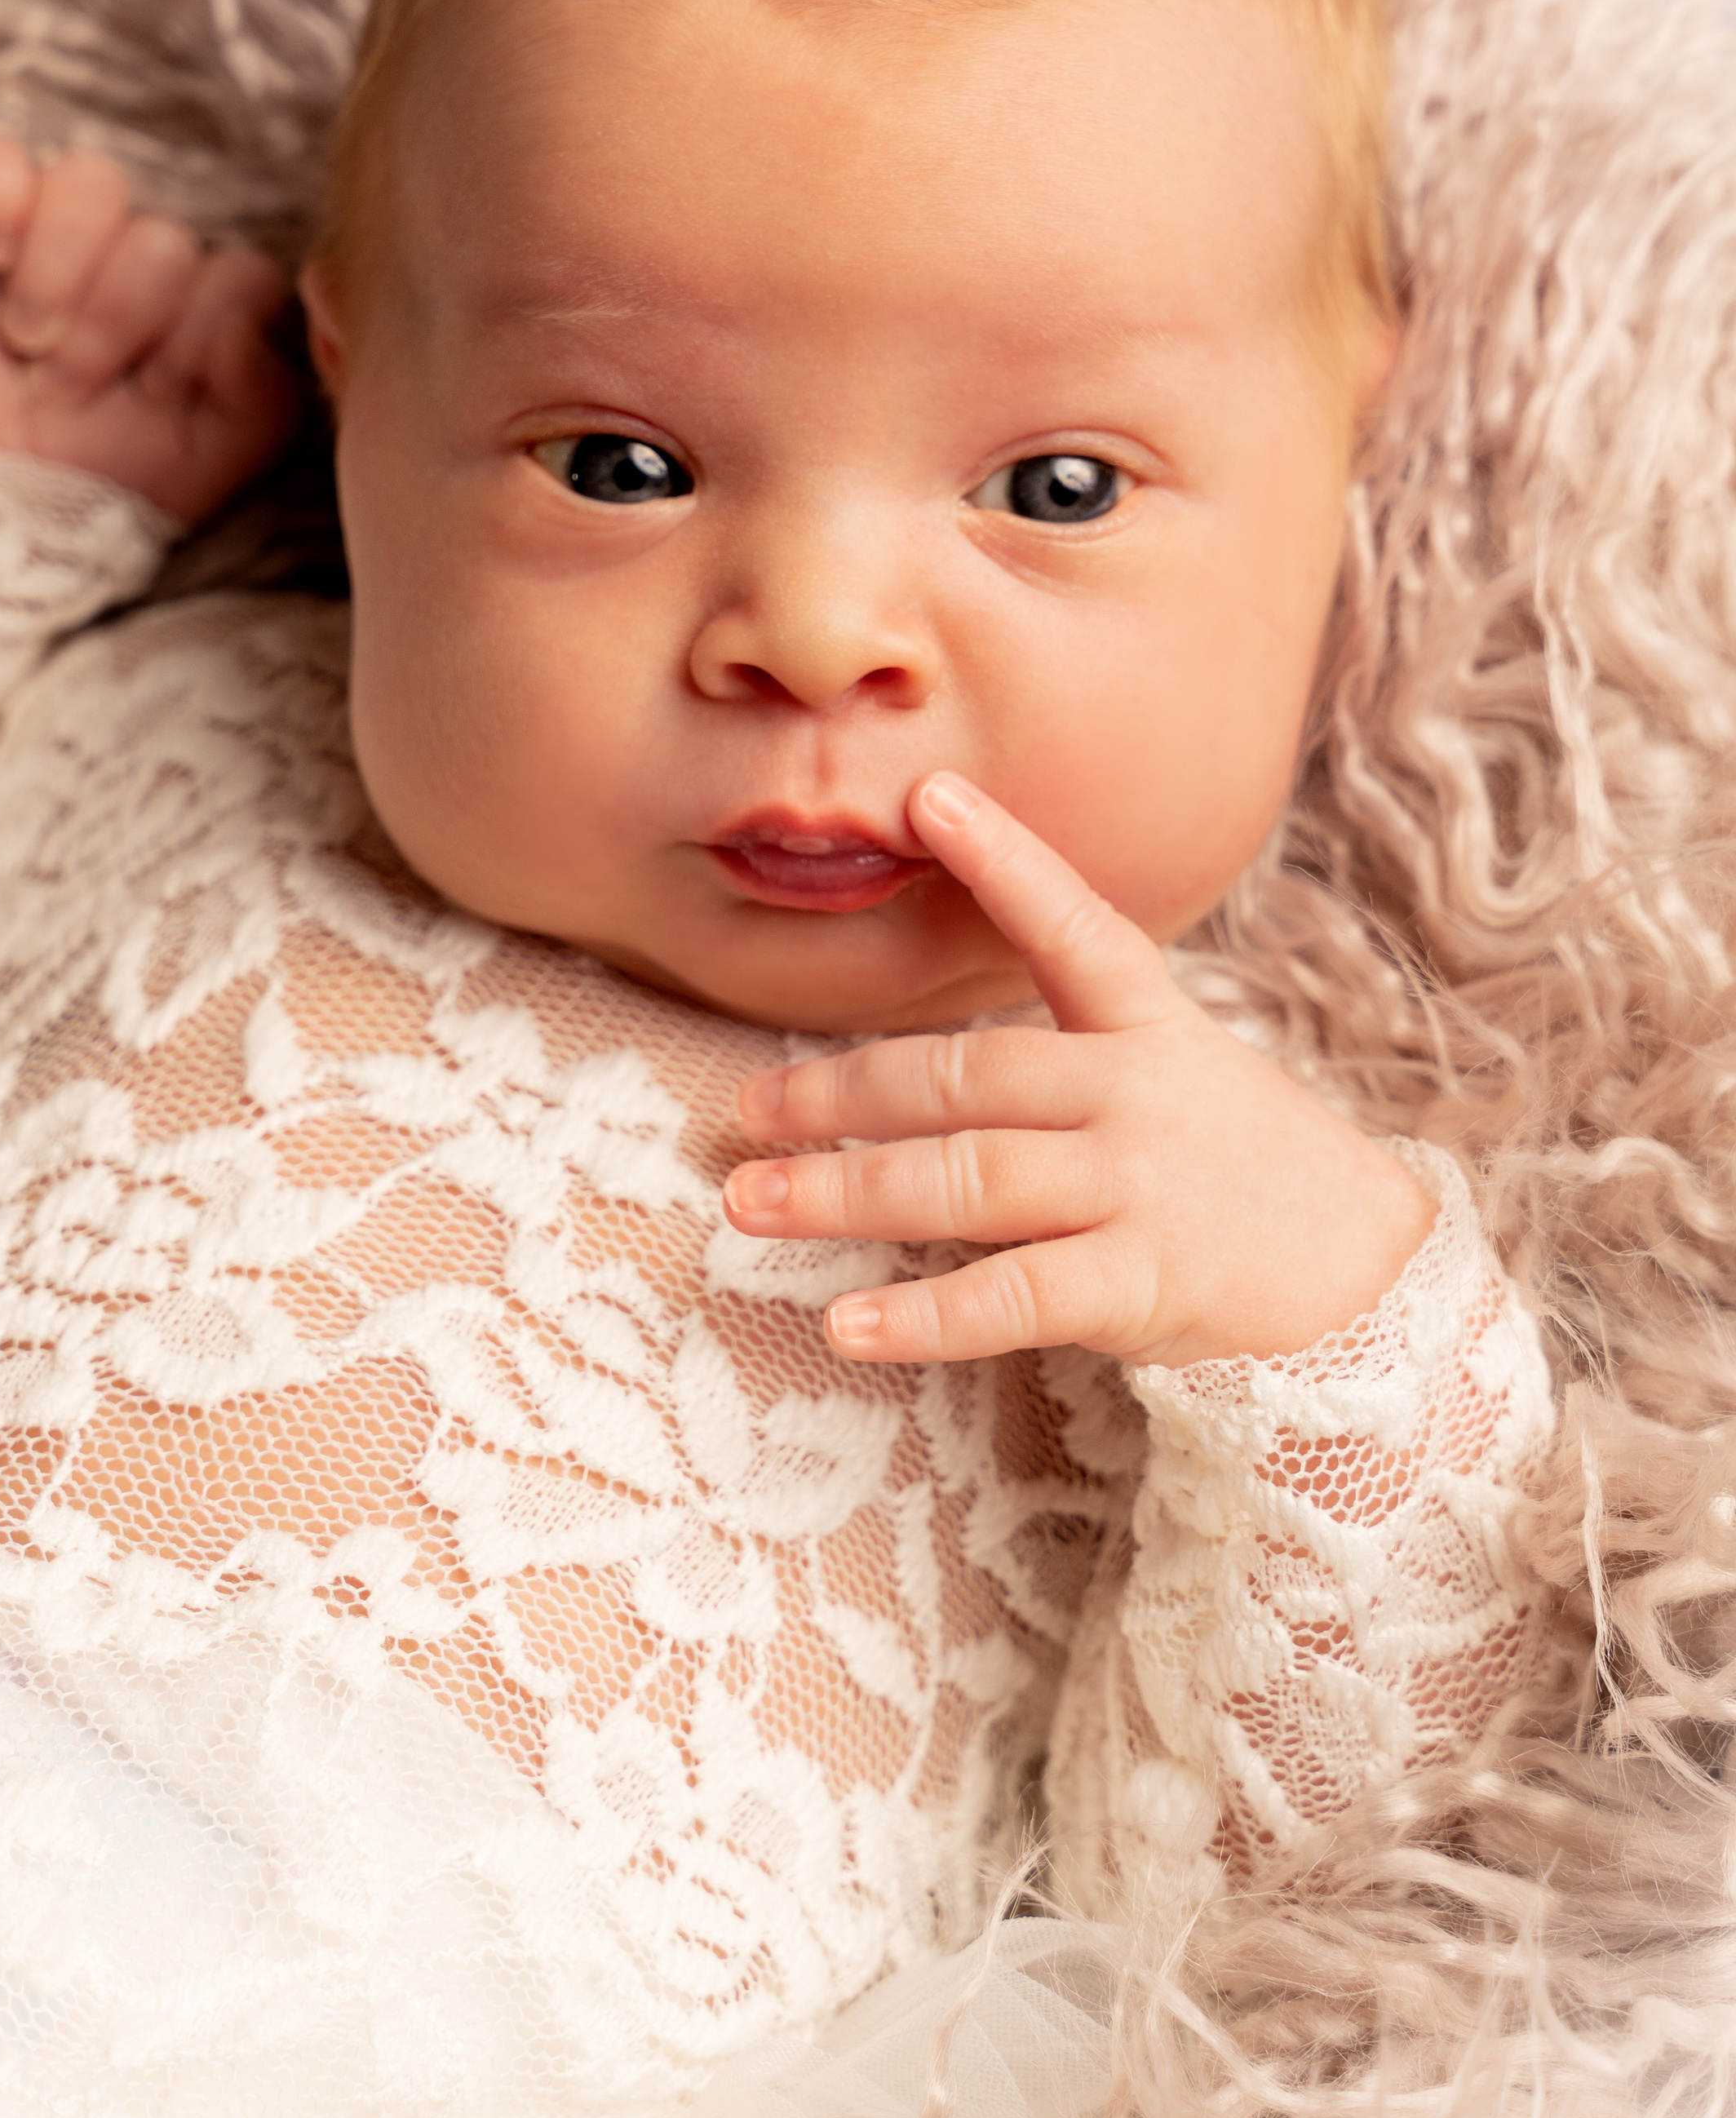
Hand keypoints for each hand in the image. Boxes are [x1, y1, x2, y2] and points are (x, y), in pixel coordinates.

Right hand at [0, 131, 299, 524]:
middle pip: (165, 239)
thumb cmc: (103, 483)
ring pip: (92, 184)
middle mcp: (139, 258)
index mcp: (205, 305)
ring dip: (57, 279)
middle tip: (72, 394)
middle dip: (116, 328)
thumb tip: (243, 324)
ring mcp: (56, 231)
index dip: (198, 338)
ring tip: (27, 346)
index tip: (155, 400)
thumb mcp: (215, 457)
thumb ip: (267, 393)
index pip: (241, 272)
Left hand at [723, 771, 1435, 1370]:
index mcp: (1147, 1026)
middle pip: (966, 1077)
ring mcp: (1139, 1186)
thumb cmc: (1243, 1170)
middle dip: (842, 1092)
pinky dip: (922, 1314)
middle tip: (746, 1108)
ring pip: (966, 1178)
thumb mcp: (1176, 1073)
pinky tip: (846, 1324)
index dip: (1002, 859)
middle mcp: (1135, 1093)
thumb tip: (918, 1068)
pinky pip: (1011, 1295)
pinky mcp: (1144, 1281)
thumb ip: (1065, 1053)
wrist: (1372, 1279)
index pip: (1070, 925)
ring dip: (845, 1193)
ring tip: (751, 1204)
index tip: (930, 794)